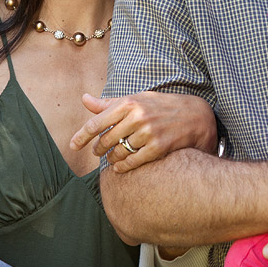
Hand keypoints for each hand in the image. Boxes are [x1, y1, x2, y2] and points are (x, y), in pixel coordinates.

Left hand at [71, 92, 216, 173]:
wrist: (195, 116)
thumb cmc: (161, 106)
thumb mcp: (136, 99)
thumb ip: (109, 103)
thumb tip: (84, 99)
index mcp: (129, 103)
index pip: (97, 123)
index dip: (81, 136)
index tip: (72, 146)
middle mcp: (137, 117)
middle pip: (105, 140)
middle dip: (98, 149)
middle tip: (97, 152)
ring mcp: (148, 133)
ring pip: (118, 152)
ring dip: (111, 159)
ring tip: (111, 158)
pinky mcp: (158, 147)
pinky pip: (132, 162)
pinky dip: (123, 167)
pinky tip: (120, 167)